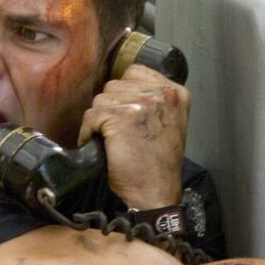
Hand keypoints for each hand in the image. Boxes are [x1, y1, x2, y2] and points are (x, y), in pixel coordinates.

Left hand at [78, 64, 188, 208]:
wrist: (155, 193)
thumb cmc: (158, 165)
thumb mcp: (169, 123)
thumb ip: (154, 100)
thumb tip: (122, 87)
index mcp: (176, 93)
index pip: (135, 72)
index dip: (123, 93)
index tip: (125, 114)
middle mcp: (162, 94)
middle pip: (115, 84)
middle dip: (111, 107)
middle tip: (118, 132)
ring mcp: (142, 104)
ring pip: (101, 98)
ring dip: (99, 120)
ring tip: (111, 140)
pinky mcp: (121, 117)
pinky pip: (91, 115)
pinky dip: (88, 132)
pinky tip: (99, 145)